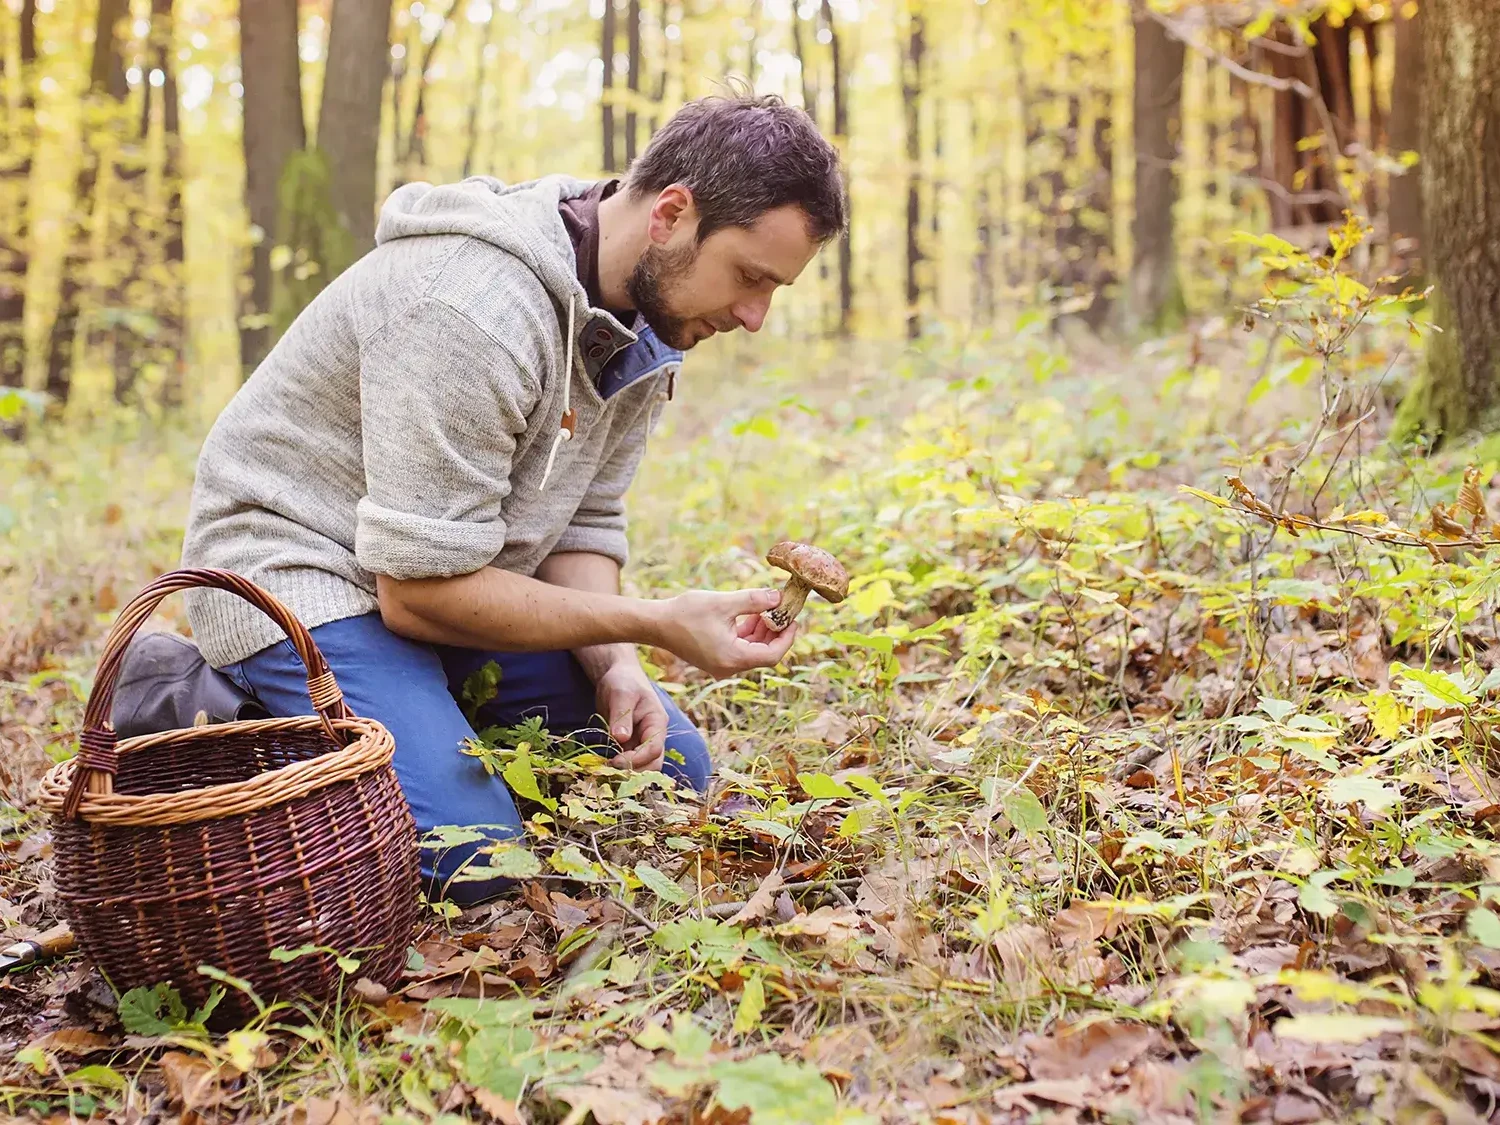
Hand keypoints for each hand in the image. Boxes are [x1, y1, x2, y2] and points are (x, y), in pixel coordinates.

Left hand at [594, 659, 667, 772]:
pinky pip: (629, 763)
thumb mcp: (621, 695)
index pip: (654, 749)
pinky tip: (604, 768)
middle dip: (634, 771)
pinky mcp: (630, 745)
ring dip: (627, 773)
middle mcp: (653, 736)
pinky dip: (619, 769)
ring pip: (642, 767)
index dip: (637, 759)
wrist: (618, 676)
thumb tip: (621, 738)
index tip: (616, 761)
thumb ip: (621, 716)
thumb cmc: (623, 681)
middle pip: (653, 763)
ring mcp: (642, 742)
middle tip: (610, 771)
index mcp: (657, 723)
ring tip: (606, 771)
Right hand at [656, 589, 799, 678]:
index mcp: (733, 658)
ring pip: (752, 650)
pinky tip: (750, 614)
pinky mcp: (715, 658)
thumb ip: (754, 600)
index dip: (787, 638)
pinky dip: (748, 633)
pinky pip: (739, 648)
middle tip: (783, 609)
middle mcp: (729, 667)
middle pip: (764, 653)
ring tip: (765, 607)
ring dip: (762, 630)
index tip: (794, 618)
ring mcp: (721, 664)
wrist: (655, 624)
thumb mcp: (723, 603)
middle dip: (775, 631)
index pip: (773, 655)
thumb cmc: (685, 613)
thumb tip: (778, 597)